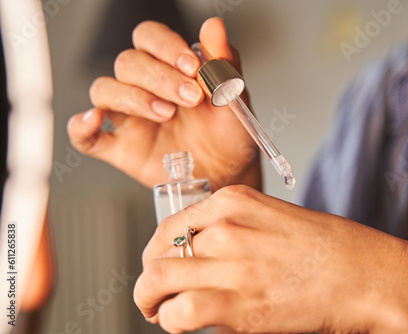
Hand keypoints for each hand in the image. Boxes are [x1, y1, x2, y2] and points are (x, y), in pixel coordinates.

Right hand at [67, 18, 260, 190]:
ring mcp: (129, 118)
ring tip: (166, 114)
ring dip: (132, 98)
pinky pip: (85, 135)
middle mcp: (145, 88)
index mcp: (169, 68)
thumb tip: (214, 26)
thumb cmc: (228, 133)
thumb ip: (222, 62)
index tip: (191, 66)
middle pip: (128, 63)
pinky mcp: (120, 148)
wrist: (229, 172)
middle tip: (191, 97)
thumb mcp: (233, 97)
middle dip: (159, 77)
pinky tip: (95, 122)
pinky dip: (81, 127)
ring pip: (104, 90)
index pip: (149, 38)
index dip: (165, 47)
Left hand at [134, 185, 407, 333]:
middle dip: (149, 279)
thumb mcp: (274, 218)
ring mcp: (232, 264)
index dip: (156, 251)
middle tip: (154, 295)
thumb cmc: (329, 249)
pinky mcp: (239, 305)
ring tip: (160, 311)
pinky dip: (171, 320)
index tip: (159, 266)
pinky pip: (179, 312)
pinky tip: (182, 322)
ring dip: (150, 301)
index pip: (169, 225)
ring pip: (157, 281)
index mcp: (234, 200)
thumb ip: (234, 228)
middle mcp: (226, 227)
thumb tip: (201, 252)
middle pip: (158, 253)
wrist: (368, 275)